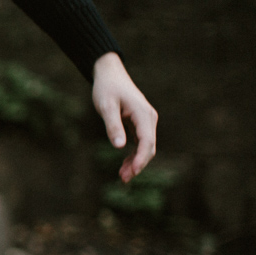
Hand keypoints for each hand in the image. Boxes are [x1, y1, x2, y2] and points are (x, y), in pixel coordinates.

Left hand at [92, 52, 158, 182]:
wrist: (109, 74)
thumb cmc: (106, 88)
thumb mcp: (106, 106)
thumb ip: (113, 126)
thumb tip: (119, 146)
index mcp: (144, 114)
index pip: (147, 142)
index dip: (141, 159)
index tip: (132, 172)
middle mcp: (149, 118)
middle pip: (149, 147)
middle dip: (138, 164)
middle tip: (123, 179)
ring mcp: (146, 121)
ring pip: (145, 147)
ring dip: (136, 162)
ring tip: (122, 176)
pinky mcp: (140, 124)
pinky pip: (140, 143)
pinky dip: (133, 155)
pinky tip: (123, 165)